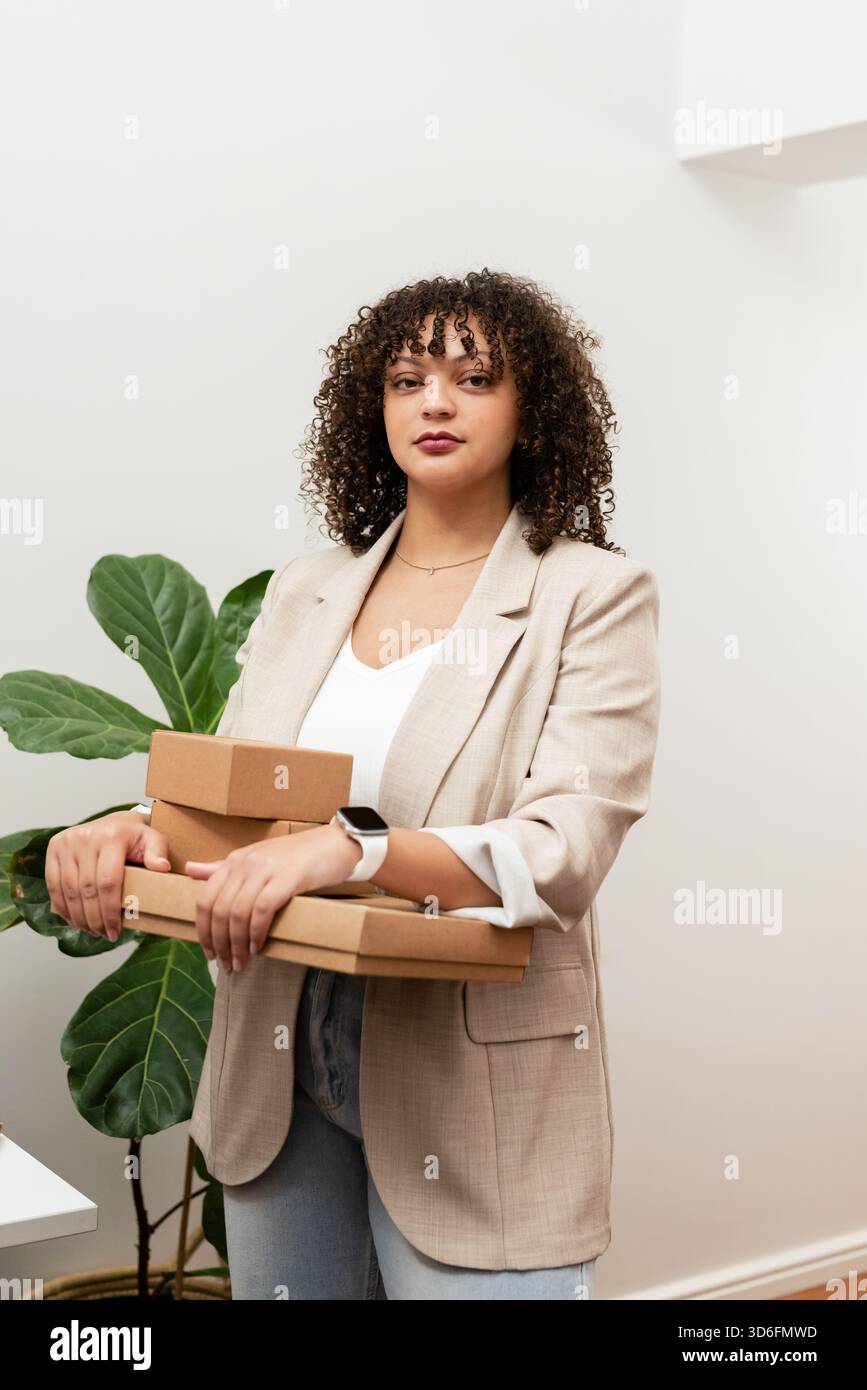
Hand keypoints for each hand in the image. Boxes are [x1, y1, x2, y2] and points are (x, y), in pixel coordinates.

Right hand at [45, 810, 171, 941]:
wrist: (116, 822)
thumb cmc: (136, 838)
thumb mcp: (153, 840)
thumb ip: (159, 852)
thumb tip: (162, 868)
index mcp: (112, 837)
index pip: (108, 882)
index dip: (110, 912)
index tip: (116, 932)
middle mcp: (86, 837)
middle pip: (87, 890)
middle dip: (95, 919)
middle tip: (105, 936)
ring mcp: (67, 842)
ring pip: (69, 890)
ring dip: (78, 917)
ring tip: (92, 931)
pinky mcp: (54, 847)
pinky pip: (53, 884)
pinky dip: (63, 907)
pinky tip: (75, 920)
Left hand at [185, 824, 362, 972]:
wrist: (336, 843)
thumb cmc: (298, 857)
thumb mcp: (257, 859)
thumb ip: (223, 868)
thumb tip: (190, 870)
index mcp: (235, 860)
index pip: (204, 899)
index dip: (203, 931)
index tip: (210, 953)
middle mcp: (246, 863)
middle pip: (219, 910)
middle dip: (220, 943)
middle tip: (227, 965)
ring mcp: (267, 869)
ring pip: (238, 913)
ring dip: (237, 944)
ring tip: (242, 962)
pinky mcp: (289, 877)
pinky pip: (262, 910)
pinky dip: (257, 932)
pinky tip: (258, 946)